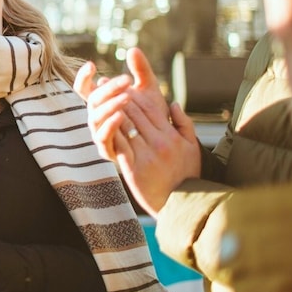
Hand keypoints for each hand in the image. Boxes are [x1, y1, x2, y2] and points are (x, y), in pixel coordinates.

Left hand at [75, 49, 200, 216]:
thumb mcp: (192, 147)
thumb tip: (173, 103)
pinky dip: (109, 131)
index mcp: (171, 136)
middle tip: (106, 87)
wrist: (181, 204)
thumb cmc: (187, 174)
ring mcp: (146, 155)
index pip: (151, 108)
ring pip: (124, 126)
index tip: (124, 87)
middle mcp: (159, 143)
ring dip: (110, 111)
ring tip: (99, 100)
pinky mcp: (133, 168)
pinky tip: (100, 123)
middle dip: (119, 98)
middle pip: (135, 114)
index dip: (136, 95)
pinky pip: (119, 144)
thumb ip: (184, 123)